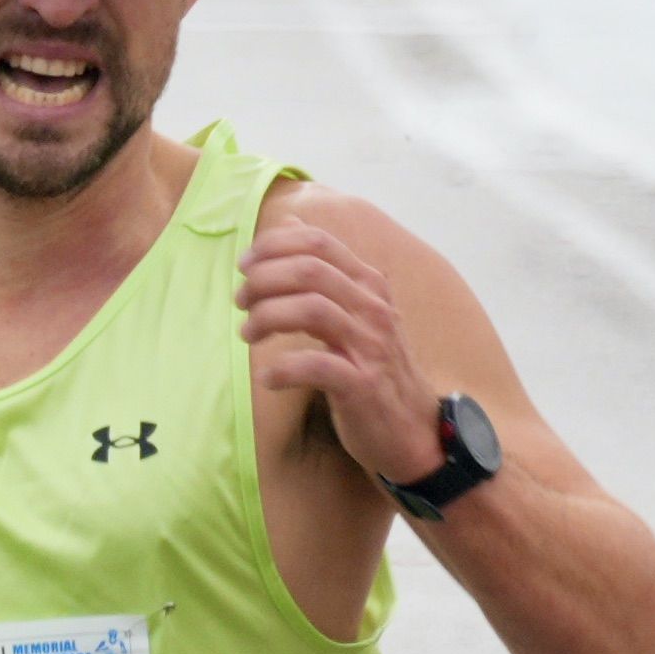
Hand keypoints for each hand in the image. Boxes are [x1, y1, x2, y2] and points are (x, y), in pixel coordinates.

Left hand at [240, 211, 442, 492]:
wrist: (413, 429)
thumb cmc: (373, 368)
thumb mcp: (353, 311)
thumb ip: (324, 271)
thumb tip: (290, 224)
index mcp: (367, 285)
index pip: (318, 243)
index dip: (274, 247)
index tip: (245, 266)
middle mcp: (372, 308)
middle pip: (309, 271)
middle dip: (263, 280)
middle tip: (241, 301)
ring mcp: (370, 346)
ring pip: (311, 309)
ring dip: (267, 316)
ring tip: (248, 334)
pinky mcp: (362, 385)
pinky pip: (315, 365)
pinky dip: (283, 368)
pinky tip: (268, 377)